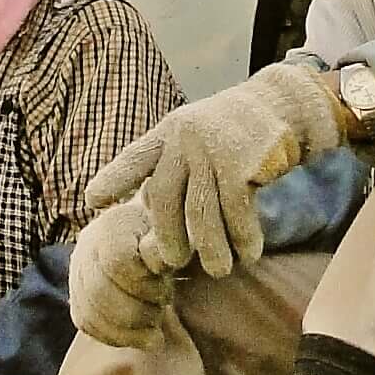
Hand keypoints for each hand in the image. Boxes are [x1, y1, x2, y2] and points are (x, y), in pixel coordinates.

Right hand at [68, 199, 177, 348]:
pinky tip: (144, 336)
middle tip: (164, 307)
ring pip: (91, 311)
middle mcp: (89, 243)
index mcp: (117, 222)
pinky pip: (87, 323)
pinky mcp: (78, 295)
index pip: (117, 262)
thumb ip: (170, 248)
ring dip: (129, 328)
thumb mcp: (182, 236)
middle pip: (100, 291)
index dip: (145, 283)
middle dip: (138, 310)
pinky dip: (117, 337)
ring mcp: (79, 269)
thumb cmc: (179, 240)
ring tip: (156, 323)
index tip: (168, 286)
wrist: (162, 242)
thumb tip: (157, 261)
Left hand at [80, 64, 344, 279]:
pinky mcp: (242, 163)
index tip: (92, 200)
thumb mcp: (193, 136)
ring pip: (201, 213)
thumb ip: (169, 164)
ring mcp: (213, 150)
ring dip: (210, 248)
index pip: (135, 157)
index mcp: (169, 132)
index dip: (113, 179)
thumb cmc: (233, 130)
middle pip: (164, 198)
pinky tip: (249, 253)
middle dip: (167, 236)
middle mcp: (185, 139)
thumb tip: (141, 202)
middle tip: (175, 262)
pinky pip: (237, 212)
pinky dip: (243, 238)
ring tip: (218, 270)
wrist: (282, 105)